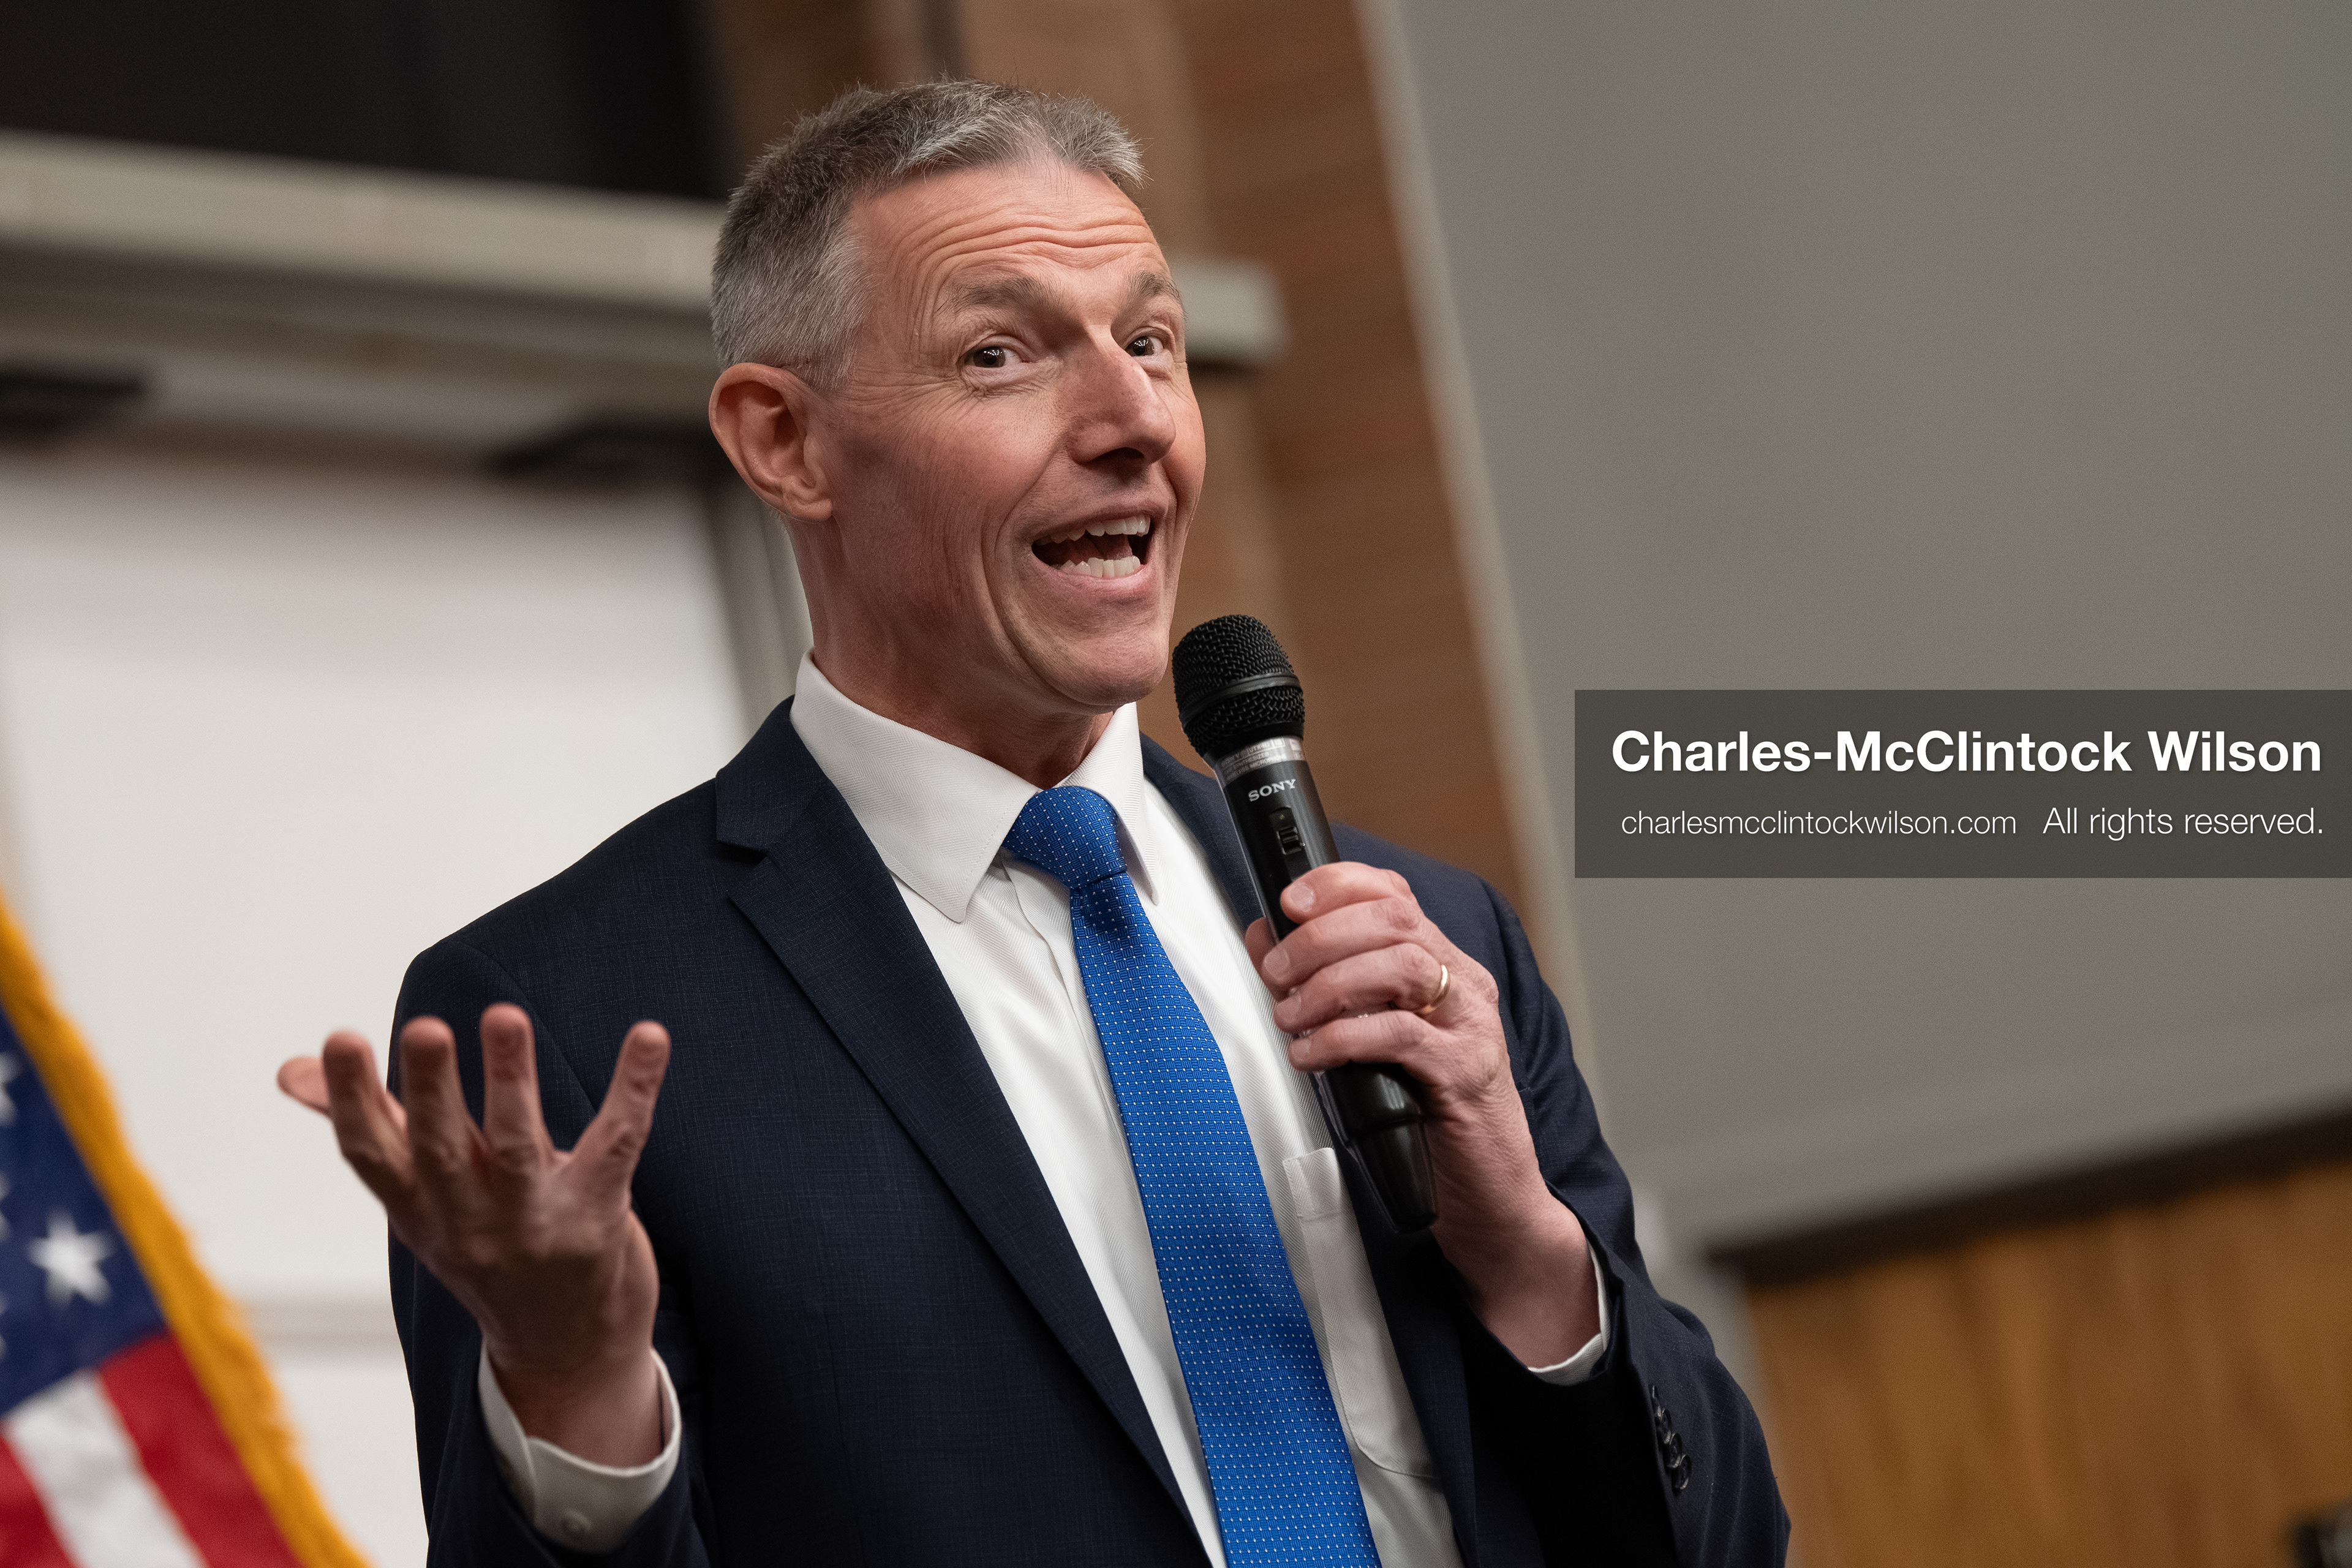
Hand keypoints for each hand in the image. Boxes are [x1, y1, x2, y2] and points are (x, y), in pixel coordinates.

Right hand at [277, 1004, 670, 1463]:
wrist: (567, 1356)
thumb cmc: (491, 1253)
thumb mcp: (423, 1202)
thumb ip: (373, 1126)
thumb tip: (290, 1070)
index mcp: (418, 1210)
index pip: (372, 1155)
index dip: (351, 1100)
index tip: (340, 1038)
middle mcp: (468, 1224)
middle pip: (442, 1152)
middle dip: (430, 1089)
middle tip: (423, 1027)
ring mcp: (534, 1228)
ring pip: (519, 1150)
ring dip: (511, 1082)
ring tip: (504, 1017)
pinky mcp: (598, 1223)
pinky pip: (616, 1144)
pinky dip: (633, 1087)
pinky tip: (650, 1034)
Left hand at [1246, 864, 1599, 1366]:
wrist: (1489, 1201)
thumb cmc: (1426, 1122)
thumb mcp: (1368, 1042)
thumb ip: (1324, 989)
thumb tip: (1264, 942)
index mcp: (1442, 967)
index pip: (1394, 894)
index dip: (1338, 885)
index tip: (1287, 902)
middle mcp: (1462, 986)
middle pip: (1393, 918)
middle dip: (1320, 937)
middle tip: (1277, 973)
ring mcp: (1470, 1027)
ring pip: (1401, 964)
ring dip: (1330, 983)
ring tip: (1291, 1017)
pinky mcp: (1465, 1074)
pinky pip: (1402, 1034)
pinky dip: (1346, 1036)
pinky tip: (1313, 1054)